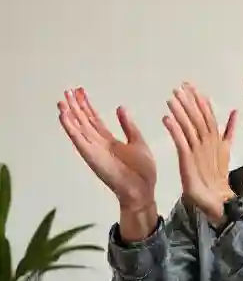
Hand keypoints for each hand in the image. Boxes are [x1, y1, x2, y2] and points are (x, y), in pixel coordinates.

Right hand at [58, 88, 156, 212]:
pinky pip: (78, 140)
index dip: (87, 105)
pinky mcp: (91, 156)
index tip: (79, 91)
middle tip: (67, 91)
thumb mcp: (137, 141)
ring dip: (69, 115)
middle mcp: (98, 143)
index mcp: (109, 140)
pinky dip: (70, 128)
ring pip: (78, 128)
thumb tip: (120, 107)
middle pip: (83, 121)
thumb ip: (128, 125)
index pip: (94, 119)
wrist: (143, 189)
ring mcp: (93, 150)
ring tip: (61, 101)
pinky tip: (64, 116)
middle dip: (75, 106)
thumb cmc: (142, 170)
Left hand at [163, 83, 237, 223]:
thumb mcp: (226, 149)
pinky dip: (174, 129)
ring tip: (171, 98)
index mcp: (217, 139)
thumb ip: (229, 130)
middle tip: (180, 86)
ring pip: (190, 127)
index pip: (208, 115)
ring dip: (180, 111)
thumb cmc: (218, 176)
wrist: (218, 199)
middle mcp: (209, 142)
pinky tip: (166, 119)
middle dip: (189, 101)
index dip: (200, 100)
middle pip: (199, 117)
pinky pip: (181, 142)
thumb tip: (235, 112)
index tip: (191, 86)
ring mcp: (199, 151)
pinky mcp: (188, 160)